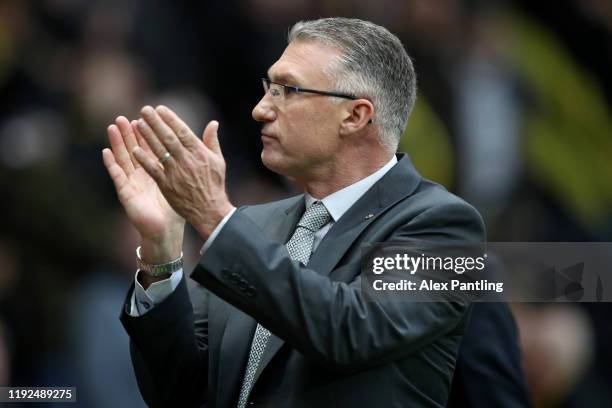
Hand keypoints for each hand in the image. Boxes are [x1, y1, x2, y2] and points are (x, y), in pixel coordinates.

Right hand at [102, 116, 184, 263]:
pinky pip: (117, 176)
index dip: (148, 133)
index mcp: (157, 171)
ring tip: (112, 126)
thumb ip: (189, 165)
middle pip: (134, 149)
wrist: (167, 231)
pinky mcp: (126, 193)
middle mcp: (142, 174)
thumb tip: (198, 150)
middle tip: (125, 116)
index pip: (151, 147)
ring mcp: (132, 182)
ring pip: (123, 158)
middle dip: (129, 133)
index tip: (147, 117)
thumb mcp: (184, 183)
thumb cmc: (176, 209)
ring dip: (117, 143)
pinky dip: (111, 164)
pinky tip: (105, 151)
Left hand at [132, 105, 234, 239]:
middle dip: (156, 123)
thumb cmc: (214, 184)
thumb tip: (213, 123)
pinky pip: (154, 169)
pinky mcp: (167, 185)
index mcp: (200, 153)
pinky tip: (135, 150)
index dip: (170, 119)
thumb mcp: (218, 161)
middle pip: (169, 138)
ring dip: (148, 137)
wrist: (210, 210)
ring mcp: (176, 172)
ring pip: (160, 151)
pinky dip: (145, 160)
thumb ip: (212, 141)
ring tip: (138, 124)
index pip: (183, 131)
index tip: (160, 108)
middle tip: (145, 110)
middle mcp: (187, 160)